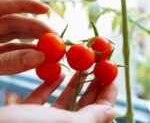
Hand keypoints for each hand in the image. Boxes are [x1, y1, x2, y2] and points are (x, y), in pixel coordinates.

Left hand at [0, 0, 54, 74]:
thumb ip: (10, 61)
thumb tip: (40, 57)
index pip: (6, 6)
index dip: (28, 5)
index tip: (47, 10)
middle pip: (17, 23)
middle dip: (38, 30)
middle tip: (56, 40)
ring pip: (17, 37)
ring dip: (36, 43)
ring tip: (52, 50)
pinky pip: (13, 50)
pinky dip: (27, 54)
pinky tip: (39, 57)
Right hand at [0, 73, 117, 122]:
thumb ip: (90, 119)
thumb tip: (112, 111)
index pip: (100, 112)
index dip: (108, 93)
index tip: (112, 75)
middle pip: (85, 104)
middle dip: (93, 84)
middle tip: (99, 67)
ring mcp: (45, 121)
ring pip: (66, 99)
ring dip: (75, 82)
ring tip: (84, 67)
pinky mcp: (29, 113)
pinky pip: (45, 97)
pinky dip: (53, 84)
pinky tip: (61, 73)